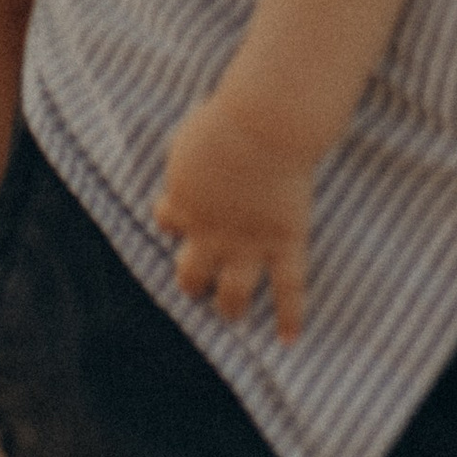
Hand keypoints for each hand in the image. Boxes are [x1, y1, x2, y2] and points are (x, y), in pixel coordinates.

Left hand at [154, 93, 316, 341]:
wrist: (263, 125)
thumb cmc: (228, 117)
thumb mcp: (193, 133)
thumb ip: (190, 151)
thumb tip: (191, 143)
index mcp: (183, 202)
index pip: (166, 220)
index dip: (174, 220)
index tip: (183, 221)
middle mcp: (210, 233)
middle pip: (191, 272)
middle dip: (192, 280)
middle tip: (197, 285)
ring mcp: (247, 244)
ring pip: (233, 293)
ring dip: (229, 306)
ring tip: (231, 314)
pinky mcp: (282, 243)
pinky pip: (287, 290)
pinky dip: (289, 317)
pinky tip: (288, 339)